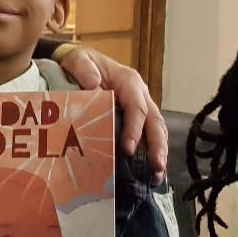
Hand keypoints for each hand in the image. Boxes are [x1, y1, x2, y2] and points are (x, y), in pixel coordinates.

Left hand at [59, 47, 167, 184]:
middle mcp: (140, 95)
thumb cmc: (80, 63)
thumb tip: (93, 85)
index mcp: (129, 81)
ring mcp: (141, 107)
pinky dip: (151, 154)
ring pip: (157, 131)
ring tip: (156, 177)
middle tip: (155, 167)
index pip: (138, 108)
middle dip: (157, 146)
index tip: (128, 149)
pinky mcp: (136, 119)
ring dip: (159, 153)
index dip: (135, 129)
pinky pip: (148, 136)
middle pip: (155, 122)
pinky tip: (151, 175)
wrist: (80, 64)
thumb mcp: (78, 59)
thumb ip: (84, 69)